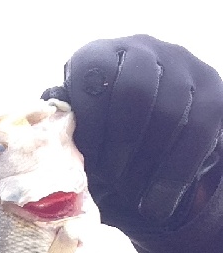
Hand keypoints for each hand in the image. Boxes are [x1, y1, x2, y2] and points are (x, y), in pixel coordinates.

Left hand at [42, 35, 222, 230]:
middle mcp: (142, 49)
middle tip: (112, 178)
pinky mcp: (212, 91)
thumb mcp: (77, 141)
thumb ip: (64, 138)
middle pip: (135, 89)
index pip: (93, 72)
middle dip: (121, 142)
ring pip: (170, 110)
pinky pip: (197, 131)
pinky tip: (157, 202)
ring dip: (148, 161)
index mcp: (99, 56)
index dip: (91, 120)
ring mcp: (182, 65)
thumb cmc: (100, 150)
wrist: (149, 162)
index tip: (89, 160)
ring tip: (132, 194)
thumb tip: (45, 150)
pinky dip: (174, 174)